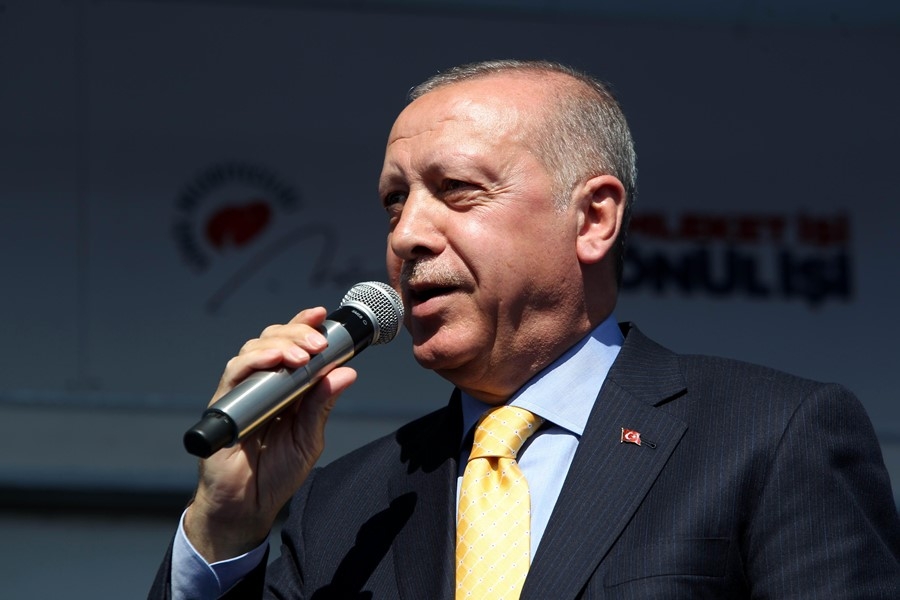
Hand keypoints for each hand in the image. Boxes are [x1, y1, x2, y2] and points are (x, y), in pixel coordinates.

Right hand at [183, 306, 356, 561]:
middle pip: (273, 339)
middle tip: (320, 341)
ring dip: (282, 344)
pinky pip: (236, 372)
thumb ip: (322, 405)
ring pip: (255, 349)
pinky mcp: (223, 404)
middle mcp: (262, 384)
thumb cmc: (275, 474)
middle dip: (298, 331)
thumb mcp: (308, 438)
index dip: (304, 325)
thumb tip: (346, 372)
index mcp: (284, 388)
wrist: (245, 507)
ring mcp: (241, 392)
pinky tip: (278, 361)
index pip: (292, 346)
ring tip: (305, 353)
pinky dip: (257, 360)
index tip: (323, 315)